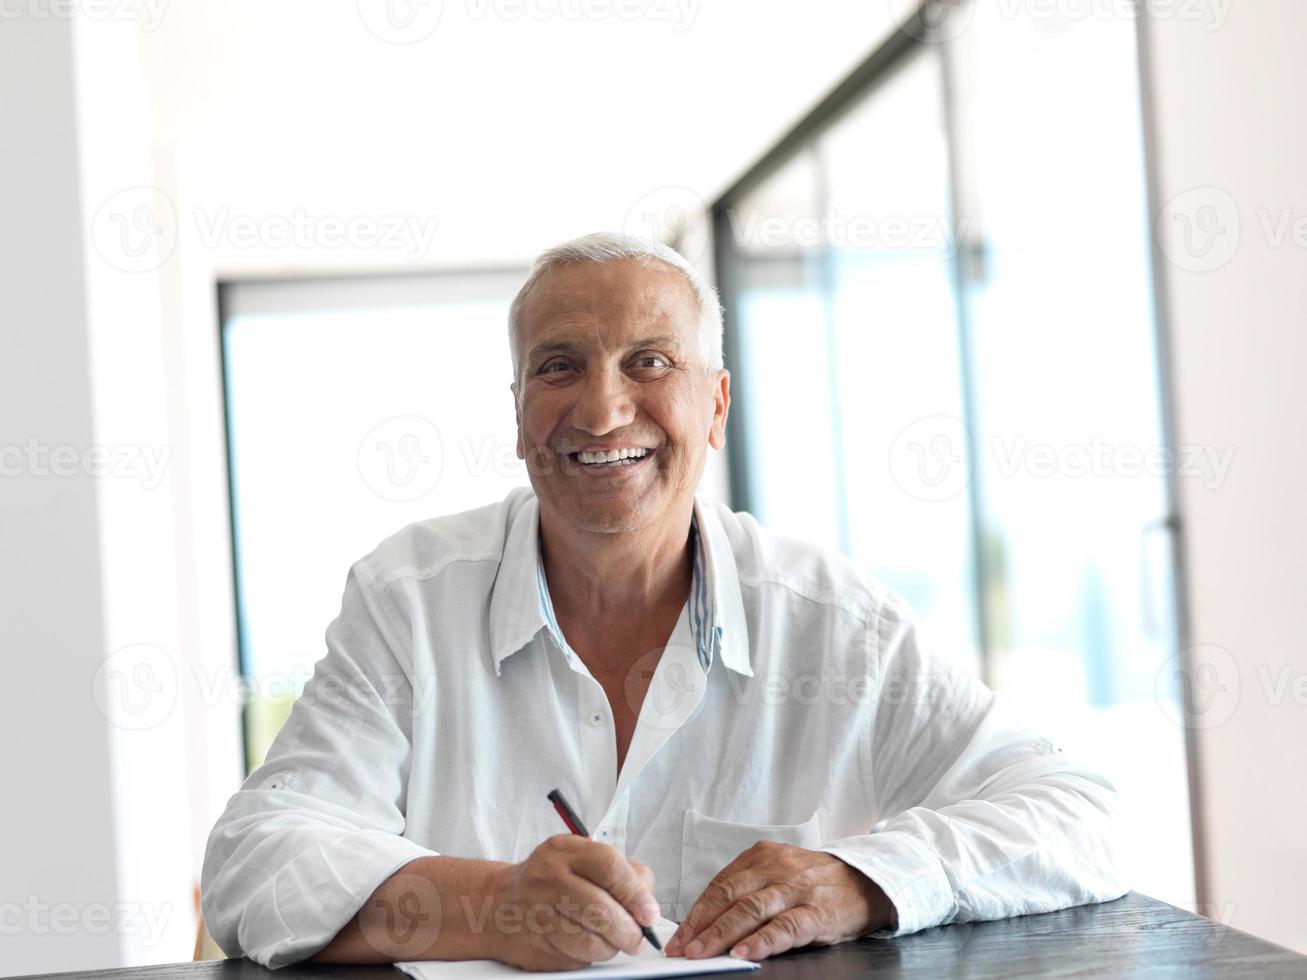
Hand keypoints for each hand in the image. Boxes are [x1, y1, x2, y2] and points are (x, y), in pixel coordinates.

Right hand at [483, 835, 659, 971]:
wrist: (498, 903)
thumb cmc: (551, 880)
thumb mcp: (581, 858)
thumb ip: (620, 873)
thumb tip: (647, 905)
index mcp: (564, 851)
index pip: (609, 866)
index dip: (635, 893)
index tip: (649, 913)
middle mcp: (547, 878)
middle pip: (600, 909)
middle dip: (628, 931)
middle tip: (637, 938)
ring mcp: (536, 914)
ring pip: (589, 942)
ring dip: (610, 948)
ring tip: (611, 941)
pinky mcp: (533, 947)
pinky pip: (574, 960)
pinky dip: (589, 958)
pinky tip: (584, 945)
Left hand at [664, 841, 893, 961]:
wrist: (865, 881)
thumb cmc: (814, 882)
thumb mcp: (779, 872)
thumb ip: (748, 888)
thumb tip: (706, 920)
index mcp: (761, 857)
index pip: (720, 886)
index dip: (696, 913)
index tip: (679, 936)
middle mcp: (776, 869)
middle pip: (730, 896)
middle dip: (701, 925)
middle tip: (682, 947)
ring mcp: (796, 889)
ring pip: (751, 910)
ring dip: (722, 933)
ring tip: (703, 952)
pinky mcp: (816, 912)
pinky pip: (785, 927)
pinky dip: (762, 941)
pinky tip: (745, 953)